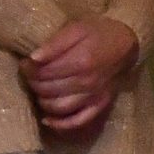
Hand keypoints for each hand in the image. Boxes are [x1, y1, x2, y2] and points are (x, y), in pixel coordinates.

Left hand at [24, 15, 141, 134]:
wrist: (127, 43)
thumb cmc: (99, 33)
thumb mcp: (77, 29)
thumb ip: (55, 43)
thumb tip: (33, 58)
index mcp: (81, 62)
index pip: (44, 72)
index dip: (29, 69)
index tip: (25, 63)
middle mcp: (87, 82)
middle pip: (48, 89)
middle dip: (33, 83)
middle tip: (30, 75)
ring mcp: (94, 96)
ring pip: (58, 107)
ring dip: (42, 100)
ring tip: (39, 89)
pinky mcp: (100, 105)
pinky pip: (78, 121)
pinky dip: (61, 124)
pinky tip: (47, 120)